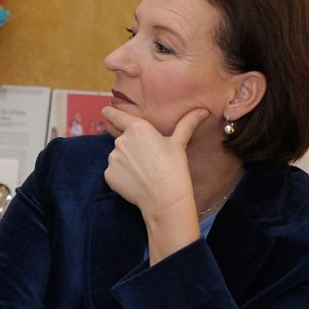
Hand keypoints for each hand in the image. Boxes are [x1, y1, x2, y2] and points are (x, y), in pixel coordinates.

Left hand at [103, 105, 208, 261]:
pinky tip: (136, 180)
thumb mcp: (179, 144)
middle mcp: (121, 141)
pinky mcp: (108, 174)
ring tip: (144, 171)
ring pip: (118, 156)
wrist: (164, 198)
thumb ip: (186, 124)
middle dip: (131, 147)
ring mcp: (112, 158)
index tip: (105, 109)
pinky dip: (122, 175)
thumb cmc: (174, 168)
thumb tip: (203, 111)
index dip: (110, 113)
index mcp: (138, 129)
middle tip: (148, 160)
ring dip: (127, 161)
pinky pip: (114, 171)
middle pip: (122, 140)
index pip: (117, 117)